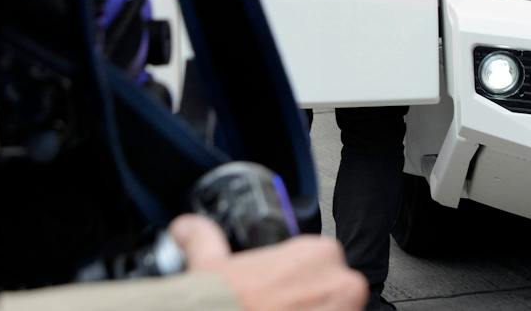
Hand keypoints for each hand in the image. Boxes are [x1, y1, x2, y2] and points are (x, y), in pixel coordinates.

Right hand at [170, 215, 366, 310]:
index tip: (277, 295)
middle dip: (308, 303)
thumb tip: (185, 227)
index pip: (319, 265)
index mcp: (320, 253)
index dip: (295, 282)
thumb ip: (203, 237)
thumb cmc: (224, 305)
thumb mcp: (209, 265)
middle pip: (332, 294)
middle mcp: (344, 284)